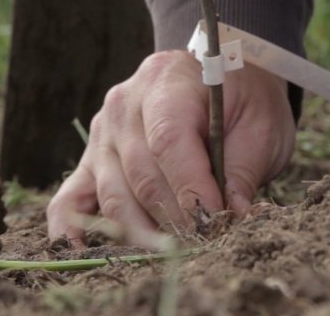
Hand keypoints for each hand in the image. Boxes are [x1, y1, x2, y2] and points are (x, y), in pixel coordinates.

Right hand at [46, 50, 294, 243]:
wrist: (216, 73)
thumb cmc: (241, 98)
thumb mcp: (260, 122)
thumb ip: (243, 168)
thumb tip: (231, 217)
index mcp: (165, 82)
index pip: (168, 141)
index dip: (190, 188)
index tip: (216, 221)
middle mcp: (123, 106)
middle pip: (141, 176)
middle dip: (175, 219)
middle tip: (206, 244)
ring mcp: (101, 135)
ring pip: (114, 197)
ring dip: (145, 233)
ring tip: (178, 253)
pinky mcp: (91, 161)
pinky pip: (69, 201)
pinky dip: (73, 232)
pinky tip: (85, 256)